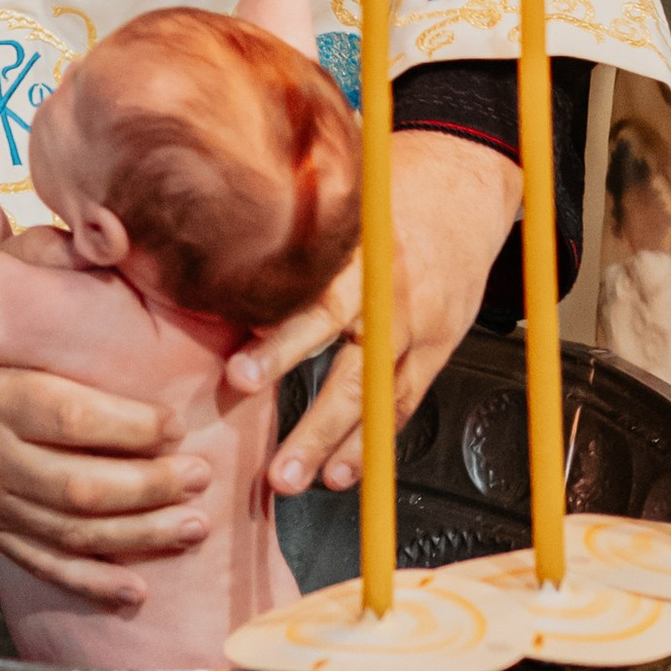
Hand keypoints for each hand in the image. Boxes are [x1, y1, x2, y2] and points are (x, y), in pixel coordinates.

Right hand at [0, 276, 210, 611]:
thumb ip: (24, 246)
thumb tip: (98, 229)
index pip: (66, 419)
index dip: (127, 430)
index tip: (175, 423)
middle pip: (76, 487)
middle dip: (148, 489)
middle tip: (200, 477)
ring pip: (67, 532)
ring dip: (135, 535)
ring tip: (192, 525)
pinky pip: (38, 561)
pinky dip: (87, 581)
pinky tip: (134, 589)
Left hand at [225, 129, 524, 493]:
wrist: (461, 190)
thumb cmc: (384, 198)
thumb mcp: (338, 206)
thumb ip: (289, 241)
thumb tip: (209, 267)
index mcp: (358, 257)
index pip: (316, 307)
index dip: (279, 346)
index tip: (239, 377)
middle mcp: (390, 298)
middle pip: (350, 370)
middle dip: (311, 423)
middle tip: (274, 465)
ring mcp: (418, 329)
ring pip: (377, 400)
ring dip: (338, 446)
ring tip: (299, 480)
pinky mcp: (436, 351)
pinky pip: (402, 406)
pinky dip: (372, 442)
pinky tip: (342, 473)